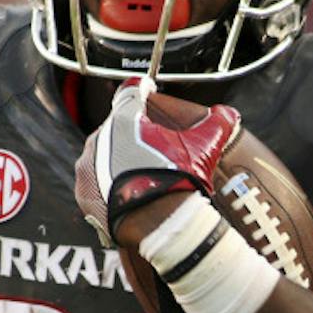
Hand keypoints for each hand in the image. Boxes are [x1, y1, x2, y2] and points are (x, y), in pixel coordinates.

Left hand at [75, 78, 239, 245]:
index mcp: (125, 119)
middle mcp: (100, 138)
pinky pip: (94, 182)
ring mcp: (88, 166)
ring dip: (117, 159)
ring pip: (102, 154)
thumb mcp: (205, 147)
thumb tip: (229, 113)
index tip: (146, 91)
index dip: (141, 89)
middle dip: (132, 134)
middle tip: (153, 149)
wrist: (158, 223)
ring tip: (140, 174)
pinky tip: (126, 192)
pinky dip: (107, 185)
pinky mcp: (83, 192)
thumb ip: (218, 123)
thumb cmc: (180, 180)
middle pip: (116, 127)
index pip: (130, 92)